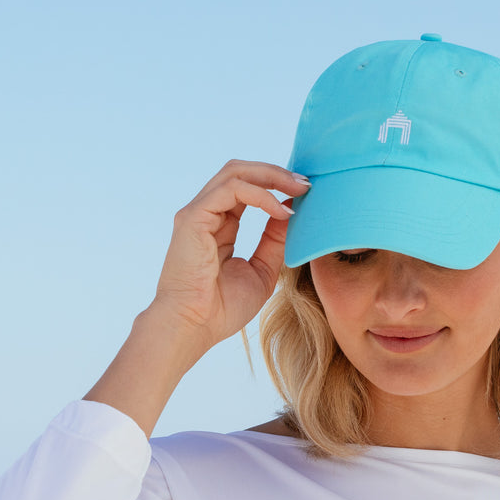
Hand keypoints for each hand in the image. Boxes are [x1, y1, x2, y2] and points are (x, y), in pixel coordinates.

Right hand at [150, 159, 309, 350]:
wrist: (194, 327)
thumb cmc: (222, 309)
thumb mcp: (261, 271)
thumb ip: (274, 242)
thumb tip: (292, 212)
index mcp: (218, 225)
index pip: (247, 189)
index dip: (276, 185)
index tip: (305, 193)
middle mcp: (205, 213)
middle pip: (240, 172)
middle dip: (276, 173)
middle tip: (306, 183)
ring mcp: (197, 213)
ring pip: (235, 172)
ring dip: (271, 176)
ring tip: (298, 188)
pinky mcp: (193, 217)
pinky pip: (232, 190)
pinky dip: (261, 195)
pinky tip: (281, 211)